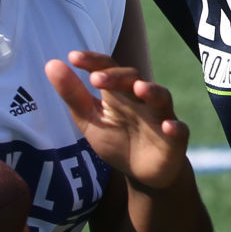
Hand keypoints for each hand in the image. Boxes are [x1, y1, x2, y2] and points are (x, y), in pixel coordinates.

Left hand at [45, 51, 190, 192]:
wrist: (142, 174)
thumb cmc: (116, 140)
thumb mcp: (90, 121)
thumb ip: (73, 95)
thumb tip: (50, 64)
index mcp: (119, 92)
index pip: (108, 68)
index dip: (93, 61)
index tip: (73, 57)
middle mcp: (141, 99)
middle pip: (133, 78)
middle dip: (117, 76)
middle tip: (97, 79)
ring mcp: (160, 116)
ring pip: (161, 97)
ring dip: (152, 91)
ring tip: (139, 88)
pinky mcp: (175, 139)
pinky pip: (179, 130)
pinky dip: (175, 127)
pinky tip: (168, 127)